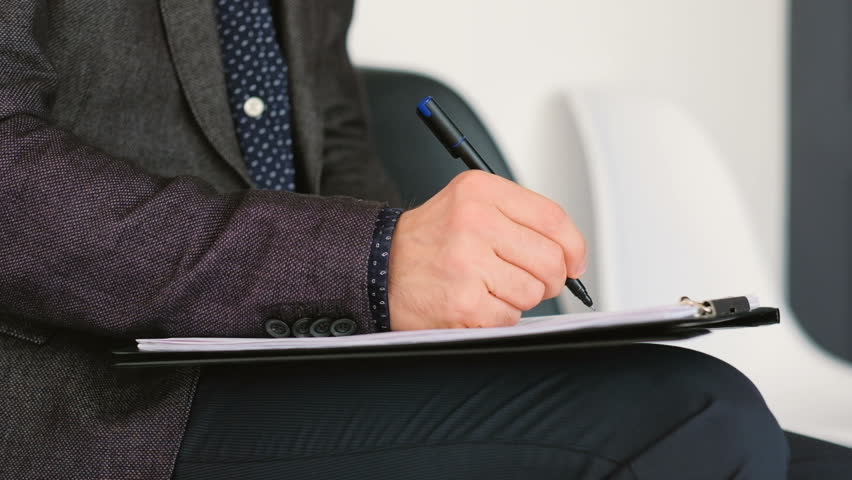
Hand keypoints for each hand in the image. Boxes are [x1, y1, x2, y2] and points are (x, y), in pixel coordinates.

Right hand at [388, 170, 586, 329]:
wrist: (378, 267)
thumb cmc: (430, 240)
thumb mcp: (470, 204)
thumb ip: (521, 218)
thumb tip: (571, 253)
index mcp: (481, 192)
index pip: (553, 218)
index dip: (574, 246)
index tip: (574, 262)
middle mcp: (474, 222)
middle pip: (550, 260)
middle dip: (548, 278)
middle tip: (528, 279)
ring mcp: (468, 264)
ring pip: (533, 292)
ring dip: (518, 298)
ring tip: (489, 287)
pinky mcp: (464, 302)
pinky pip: (510, 317)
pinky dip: (498, 316)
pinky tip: (475, 301)